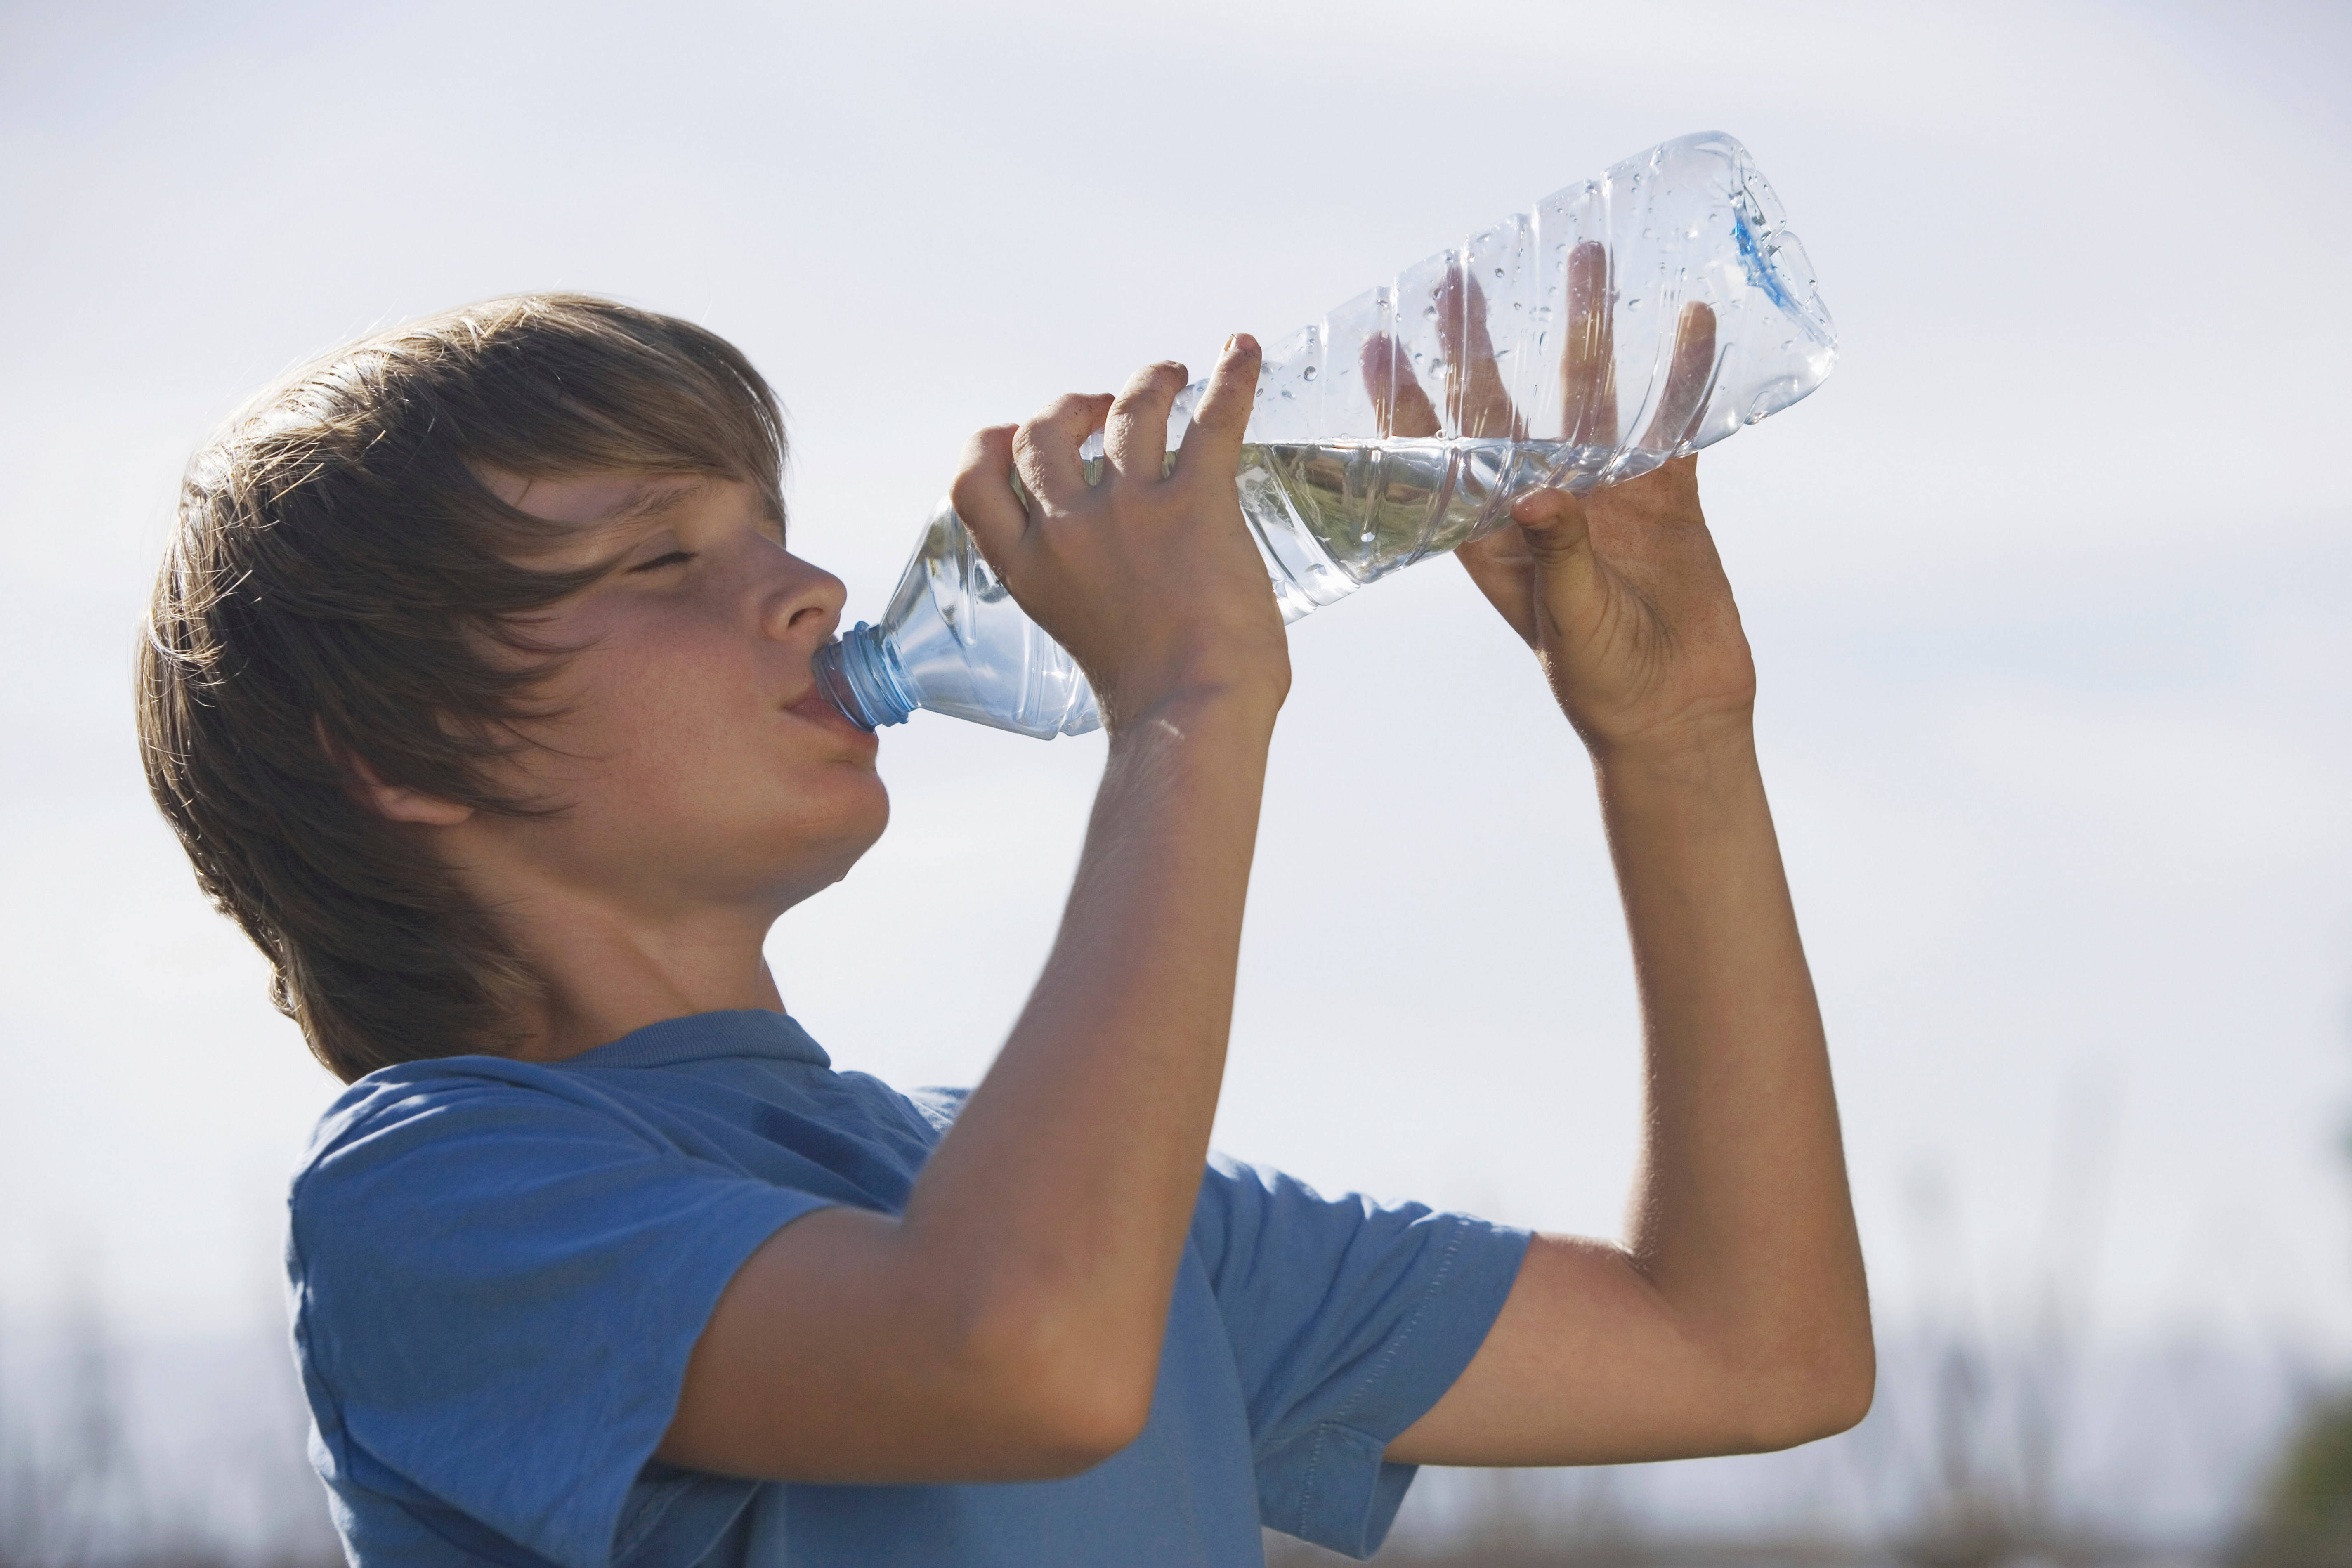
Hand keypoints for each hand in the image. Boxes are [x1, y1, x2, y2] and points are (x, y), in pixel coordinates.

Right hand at [950, 337, 1288, 733]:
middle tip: (1104, 407)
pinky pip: (1213, 418)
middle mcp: (1067, 531)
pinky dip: (1233, 378)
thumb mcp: (1084, 638)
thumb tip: (1134, 584)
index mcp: (1029, 570)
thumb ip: (1088, 595)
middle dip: (1068, 407)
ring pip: (1125, 410)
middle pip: (1042, 434)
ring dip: (1147, 382)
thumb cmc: (1152, 701)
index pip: (974, 485)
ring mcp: (1129, 510)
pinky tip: (1246, 350)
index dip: (990, 446)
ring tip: (1170, 376)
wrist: (1191, 717)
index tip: (1018, 433)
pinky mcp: (1196, 502)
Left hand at [1366, 244, 1747, 758]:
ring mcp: (1606, 494)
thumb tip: (1541, 493)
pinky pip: (1673, 423)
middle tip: (1467, 272)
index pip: (1438, 454)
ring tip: (1588, 259)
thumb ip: (1558, 555)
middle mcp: (1541, 502)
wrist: (1676, 717)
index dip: (1405, 399)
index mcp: (1494, 534)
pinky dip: (1684, 375)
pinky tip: (1691, 320)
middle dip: (1486, 338)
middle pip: (1506, 402)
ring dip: (1589, 329)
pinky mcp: (1668, 499)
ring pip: (1591, 394)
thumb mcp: (1569, 621)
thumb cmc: (1601, 684)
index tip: (1379, 339)